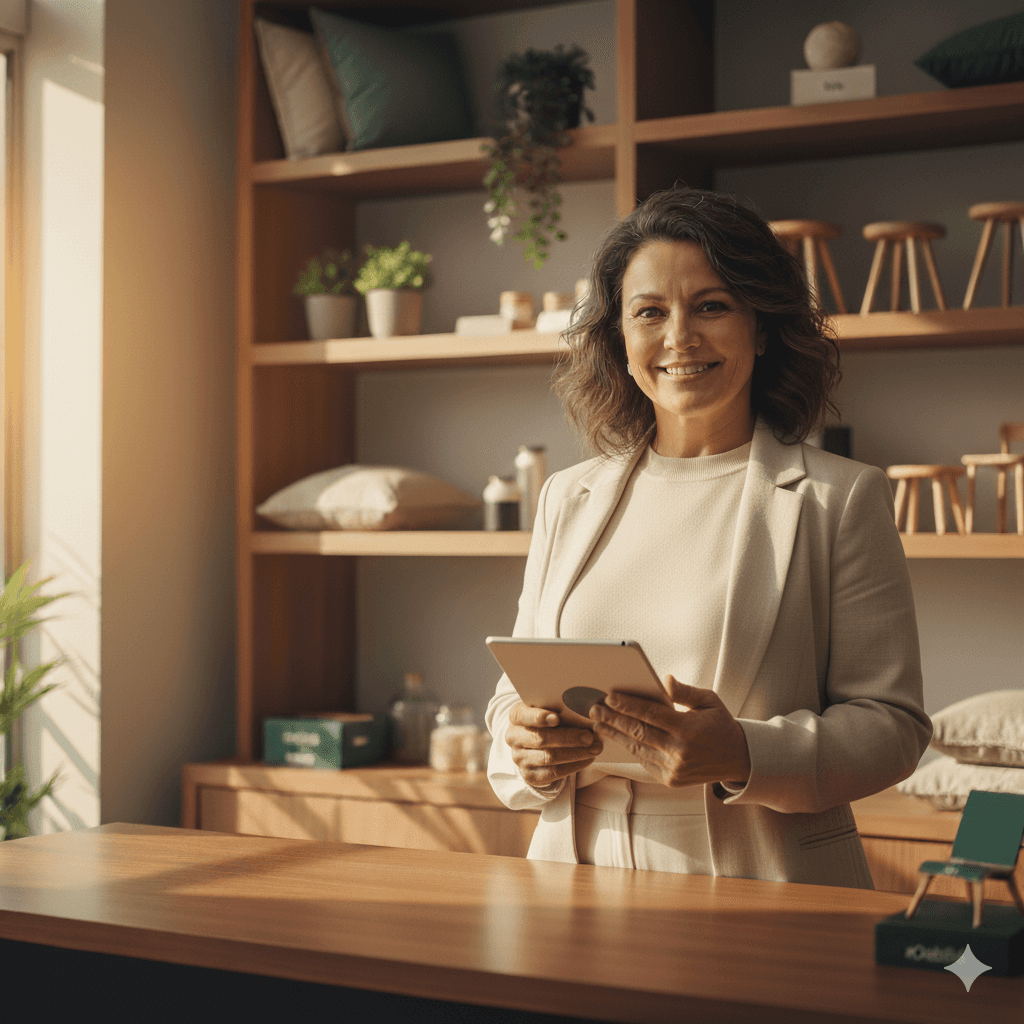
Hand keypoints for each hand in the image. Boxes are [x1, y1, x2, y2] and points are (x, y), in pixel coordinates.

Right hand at [505, 701, 602, 788]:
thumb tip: (586, 711)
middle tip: (589, 737)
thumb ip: (561, 708)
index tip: (556, 718)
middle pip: (541, 739)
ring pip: (549, 758)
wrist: (534, 742)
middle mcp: (513, 737)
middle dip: (568, 738)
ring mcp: (520, 758)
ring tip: (595, 748)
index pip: (523, 716)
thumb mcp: (549, 709)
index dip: (539, 717)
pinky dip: (574, 766)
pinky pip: (553, 773)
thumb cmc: (548, 720)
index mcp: (516, 715)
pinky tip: (587, 759)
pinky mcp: (529, 775)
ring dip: (576, 753)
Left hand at [589, 676, 750, 788]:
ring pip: (637, 748)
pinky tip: (617, 736)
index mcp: (688, 729)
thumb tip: (664, 680)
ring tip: (598, 723)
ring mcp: (673, 768)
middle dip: (613, 719)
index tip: (609, 697)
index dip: (628, 705)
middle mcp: (679, 751)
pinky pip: (644, 761)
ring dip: (615, 734)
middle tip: (594, 709)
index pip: (651, 714)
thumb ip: (685, 691)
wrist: (738, 760)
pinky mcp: (670, 780)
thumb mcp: (709, 701)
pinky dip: (629, 748)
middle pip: (638, 732)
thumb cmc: (720, 725)